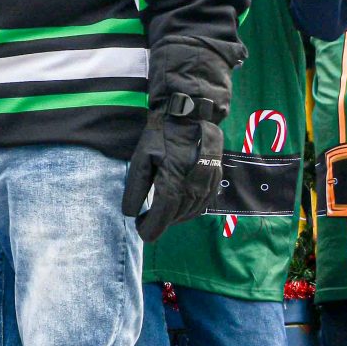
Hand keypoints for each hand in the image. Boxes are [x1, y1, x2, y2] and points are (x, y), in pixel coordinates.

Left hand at [122, 42, 231, 243]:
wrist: (191, 115)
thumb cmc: (162, 134)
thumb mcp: (142, 158)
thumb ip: (136, 188)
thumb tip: (130, 214)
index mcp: (172, 182)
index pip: (162, 218)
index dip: (150, 229)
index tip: (141, 230)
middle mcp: (192, 187)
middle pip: (175, 218)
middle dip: (160, 223)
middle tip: (146, 221)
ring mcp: (207, 184)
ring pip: (190, 213)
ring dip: (174, 218)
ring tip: (160, 214)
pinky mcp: (215, 180)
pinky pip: (203, 204)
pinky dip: (189, 211)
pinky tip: (178, 207)